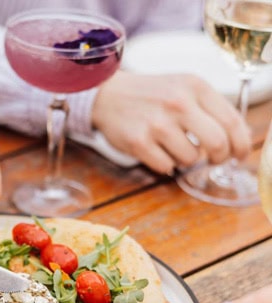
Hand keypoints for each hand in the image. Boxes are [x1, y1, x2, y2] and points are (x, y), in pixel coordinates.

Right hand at [92, 72, 251, 174]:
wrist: (109, 94)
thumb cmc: (152, 95)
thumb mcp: (185, 88)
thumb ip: (212, 108)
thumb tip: (240, 138)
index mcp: (195, 87)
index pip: (232, 121)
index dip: (242, 144)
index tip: (240, 154)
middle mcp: (178, 103)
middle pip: (217, 143)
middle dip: (219, 157)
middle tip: (214, 159)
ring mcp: (157, 123)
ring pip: (191, 158)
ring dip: (186, 159)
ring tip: (173, 146)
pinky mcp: (138, 142)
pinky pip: (166, 166)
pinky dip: (165, 164)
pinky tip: (156, 150)